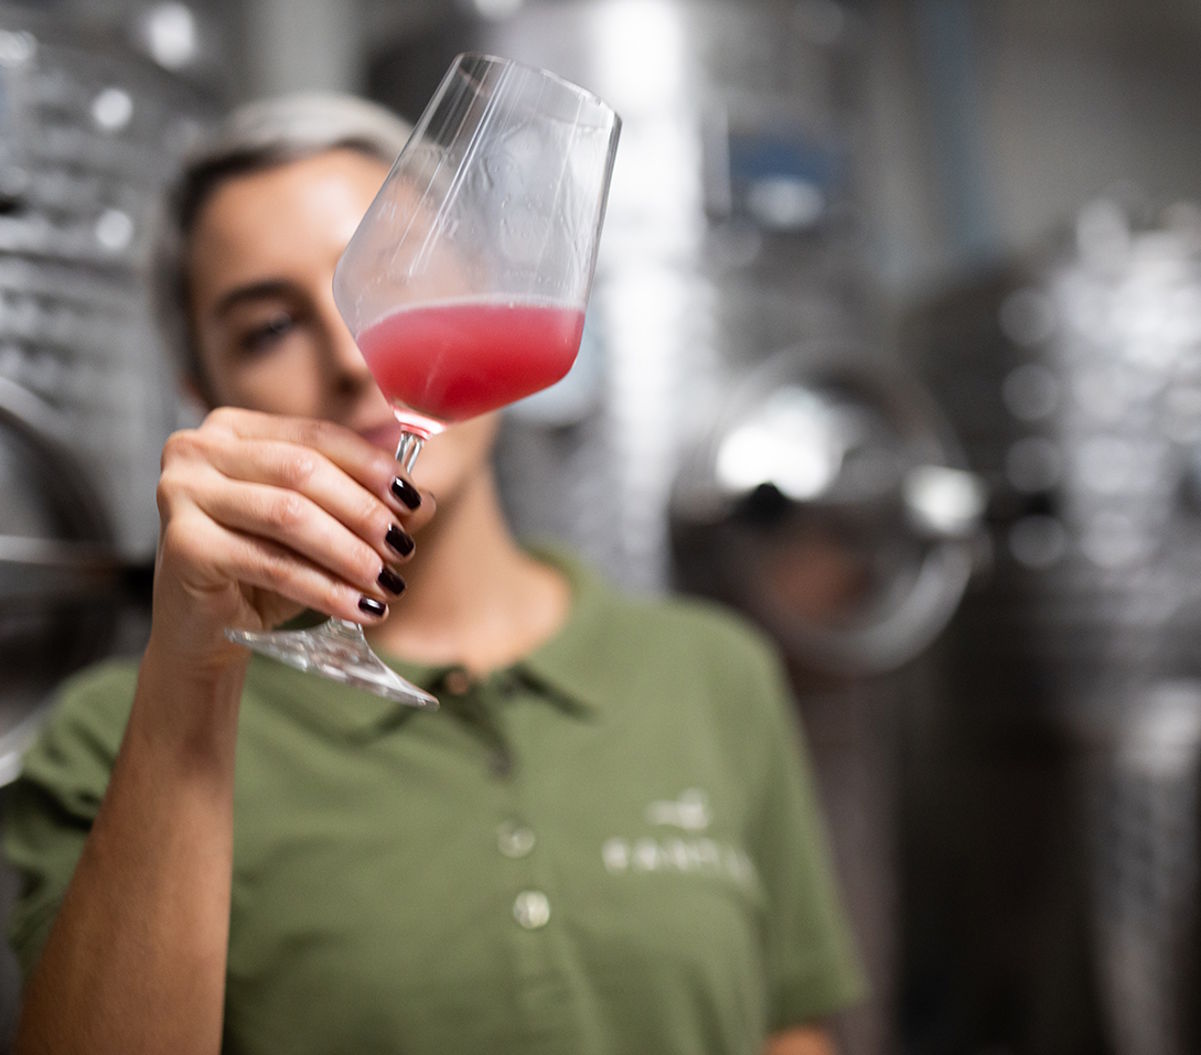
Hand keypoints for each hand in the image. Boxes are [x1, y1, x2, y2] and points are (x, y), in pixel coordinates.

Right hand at [148, 407, 433, 675]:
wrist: (204, 629)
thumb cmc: (260, 568)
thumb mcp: (318, 529)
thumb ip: (366, 506)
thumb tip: (426, 502)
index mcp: (233, 429)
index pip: (317, 435)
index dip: (371, 466)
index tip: (413, 501)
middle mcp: (198, 450)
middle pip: (303, 471)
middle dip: (363, 511)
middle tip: (404, 548)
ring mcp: (181, 493)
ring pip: (289, 515)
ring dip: (349, 552)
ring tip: (388, 583)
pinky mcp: (183, 544)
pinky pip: (271, 563)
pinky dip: (324, 589)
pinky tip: (359, 609)